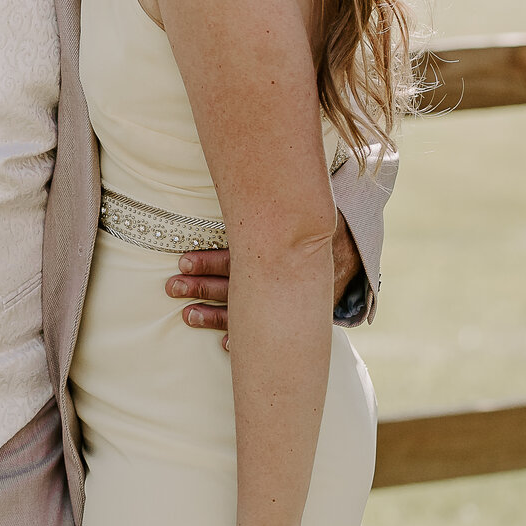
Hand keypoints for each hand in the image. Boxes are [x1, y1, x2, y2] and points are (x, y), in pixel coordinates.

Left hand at [170, 218, 361, 341]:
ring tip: (187, 316)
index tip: (182, 262)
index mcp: (277, 247)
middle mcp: (283, 273)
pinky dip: (249, 337)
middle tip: (172, 287)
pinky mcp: (299, 312)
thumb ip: (262, 209)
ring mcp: (291, 296)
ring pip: (247, 309)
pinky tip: (226, 345)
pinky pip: (272, 329)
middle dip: (203, 286)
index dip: (209, 260)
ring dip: (215, 315)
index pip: (238, 255)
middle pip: (236, 282)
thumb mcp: (290, 212)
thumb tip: (233, 180)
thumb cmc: (309, 223)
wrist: (353, 246)